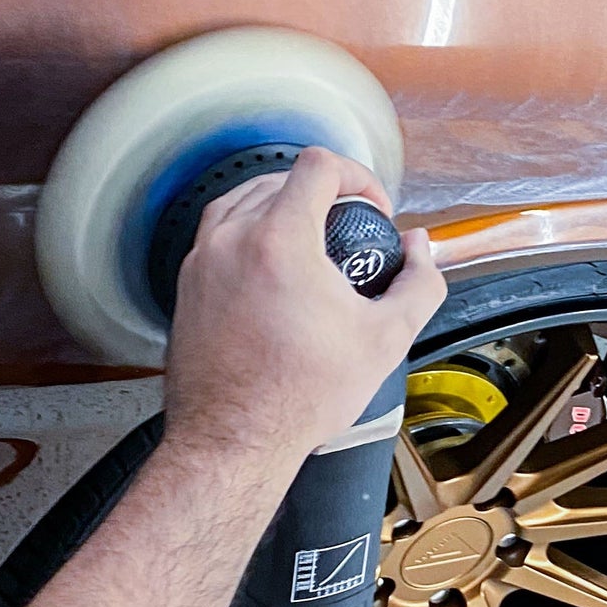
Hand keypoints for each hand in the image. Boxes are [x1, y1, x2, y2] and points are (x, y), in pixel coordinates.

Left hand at [160, 147, 445, 469]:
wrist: (234, 440)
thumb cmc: (299, 397)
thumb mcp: (386, 339)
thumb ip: (419, 283)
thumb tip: (420, 249)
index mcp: (280, 241)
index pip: (318, 166)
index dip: (357, 176)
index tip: (371, 208)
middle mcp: (232, 239)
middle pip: (280, 177)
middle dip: (322, 194)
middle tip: (347, 230)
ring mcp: (201, 260)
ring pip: (242, 199)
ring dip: (281, 207)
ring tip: (310, 244)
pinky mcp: (186, 284)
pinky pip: (218, 233)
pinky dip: (249, 233)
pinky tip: (274, 271)